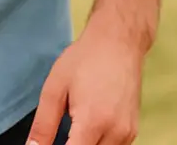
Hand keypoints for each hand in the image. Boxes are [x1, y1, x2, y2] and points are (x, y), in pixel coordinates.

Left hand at [27, 15, 143, 144]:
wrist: (118, 43)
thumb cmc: (83, 60)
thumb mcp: (54, 88)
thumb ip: (44, 124)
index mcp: (92, 122)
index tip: (48, 144)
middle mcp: (115, 134)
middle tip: (61, 131)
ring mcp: (128, 134)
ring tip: (72, 127)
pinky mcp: (133, 132)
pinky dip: (98, 144)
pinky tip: (86, 128)